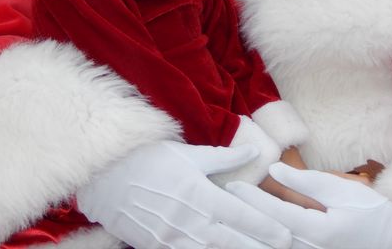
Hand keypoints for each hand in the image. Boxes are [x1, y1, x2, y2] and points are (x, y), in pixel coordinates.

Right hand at [77, 141, 291, 248]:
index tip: (287, 236)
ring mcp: (172, 238)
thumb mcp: (188, 154)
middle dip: (258, 247)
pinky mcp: (157, 248)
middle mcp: (189, 221)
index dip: (265, 227)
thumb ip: (223, 158)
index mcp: (199, 194)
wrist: (103, 177)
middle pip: (232, 241)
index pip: (241, 215)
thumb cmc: (147, 159)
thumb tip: (254, 152)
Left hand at [228, 163, 391, 248]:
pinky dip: (262, 241)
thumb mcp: (342, 191)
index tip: (232, 187)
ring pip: (270, 246)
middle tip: (217, 202)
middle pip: (266, 233)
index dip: (251, 199)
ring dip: (246, 235)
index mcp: (317, 231)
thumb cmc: (372, 213)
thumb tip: (274, 169)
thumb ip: (306, 181)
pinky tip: (246, 234)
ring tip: (222, 220)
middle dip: (241, 219)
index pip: (275, 212)